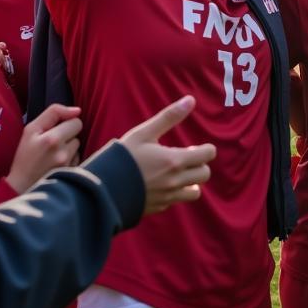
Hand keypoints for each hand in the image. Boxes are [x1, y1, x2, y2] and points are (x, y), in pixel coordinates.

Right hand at [8, 103, 82, 191]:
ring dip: (69, 147)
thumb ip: (54, 113)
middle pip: (78, 132)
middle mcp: (62, 153)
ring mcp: (68, 165)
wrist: (21, 186)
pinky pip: (78, 158)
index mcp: (51, 139)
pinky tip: (58, 164)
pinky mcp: (72, 174)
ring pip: (78, 145)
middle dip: (68, 134)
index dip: (66, 123)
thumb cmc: (25, 156)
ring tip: (53, 155)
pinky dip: (71, 159)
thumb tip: (77, 110)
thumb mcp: (31, 130)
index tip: (55, 129)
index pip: (75, 121)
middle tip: (53, 142)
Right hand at [118, 96, 215, 215]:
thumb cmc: (121, 157)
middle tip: (183, 158)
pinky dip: (174, 193)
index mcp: (174, 161)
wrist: (100, 189)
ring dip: (191, 182)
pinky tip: (160, 185)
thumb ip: (169, 117)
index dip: (205, 149)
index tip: (193, 147)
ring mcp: (167, 197)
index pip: (207, 155)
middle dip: (199, 165)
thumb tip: (191, 99)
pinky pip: (175, 201)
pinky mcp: (157, 208)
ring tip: (177, 173)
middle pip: (205, 174)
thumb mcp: (144, 133)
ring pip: (194, 192)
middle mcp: (175, 181)